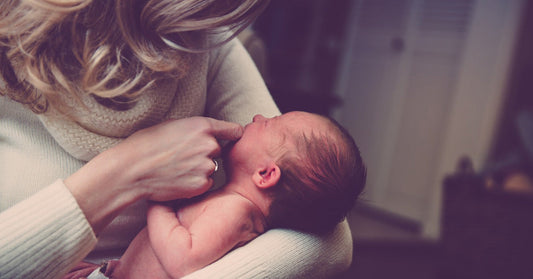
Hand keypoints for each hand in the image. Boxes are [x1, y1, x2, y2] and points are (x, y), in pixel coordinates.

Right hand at [65, 117, 241, 233]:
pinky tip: (178, 180)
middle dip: (205, 153)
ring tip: (176, 169)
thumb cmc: (146, 144)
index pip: (233, 130)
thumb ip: (194, 128)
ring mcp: (206, 166)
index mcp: (202, 126)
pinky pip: (205, 183)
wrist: (131, 170)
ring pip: (211, 168)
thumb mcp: (171, 124)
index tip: (233, 138)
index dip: (233, 134)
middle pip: (218, 150)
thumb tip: (206, 132)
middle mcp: (209, 145)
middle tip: (183, 157)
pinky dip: (195, 183)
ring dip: (200, 169)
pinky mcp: (201, 184)